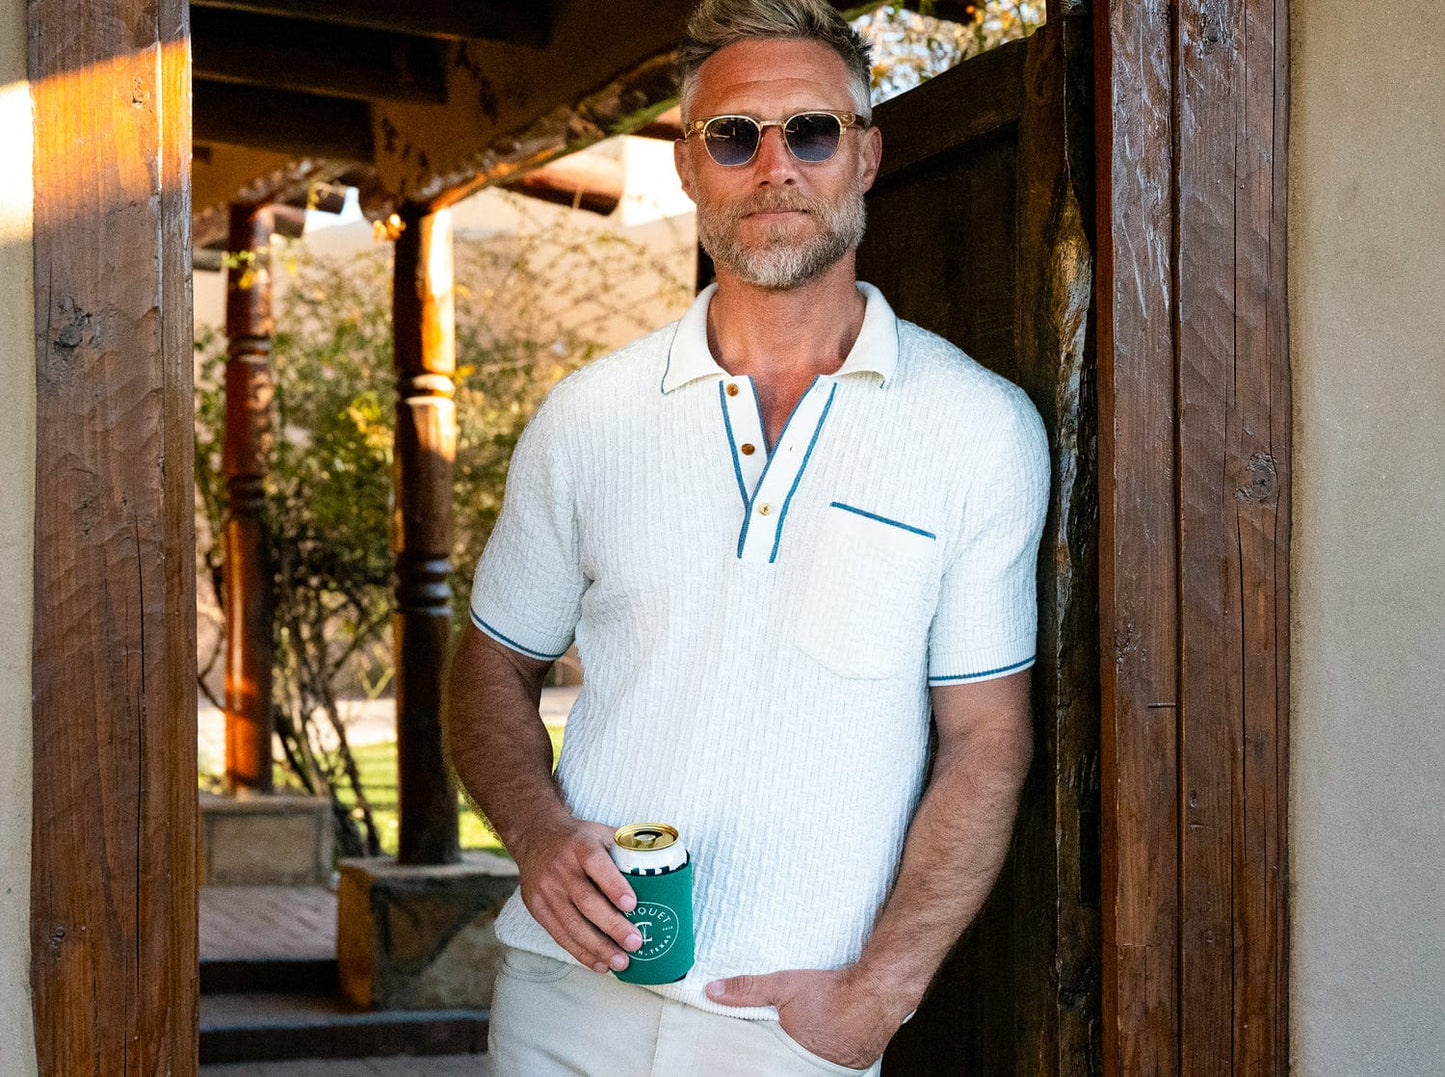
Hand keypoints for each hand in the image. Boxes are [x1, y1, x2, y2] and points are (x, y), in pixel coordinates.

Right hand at [510, 816, 642, 974]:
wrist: (535, 836)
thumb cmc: (576, 838)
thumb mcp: (599, 832)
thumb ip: (624, 850)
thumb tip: (660, 871)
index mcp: (580, 845)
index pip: (596, 864)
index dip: (614, 886)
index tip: (632, 905)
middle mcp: (561, 867)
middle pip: (586, 901)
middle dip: (612, 926)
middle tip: (635, 943)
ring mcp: (547, 889)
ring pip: (573, 924)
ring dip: (599, 947)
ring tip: (621, 961)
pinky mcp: (537, 907)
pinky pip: (559, 934)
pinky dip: (581, 952)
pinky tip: (600, 962)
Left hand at [705, 967, 898, 1069]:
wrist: (876, 994)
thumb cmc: (832, 993)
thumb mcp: (782, 987)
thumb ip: (747, 990)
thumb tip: (713, 992)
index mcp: (788, 1060)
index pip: (760, 1068)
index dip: (753, 1062)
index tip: (746, 1056)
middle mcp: (808, 1071)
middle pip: (780, 1068)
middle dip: (774, 1059)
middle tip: (779, 1042)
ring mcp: (830, 1073)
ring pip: (802, 1068)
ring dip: (797, 1058)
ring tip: (805, 1038)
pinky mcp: (848, 1069)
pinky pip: (825, 1066)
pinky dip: (818, 1056)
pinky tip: (820, 1041)